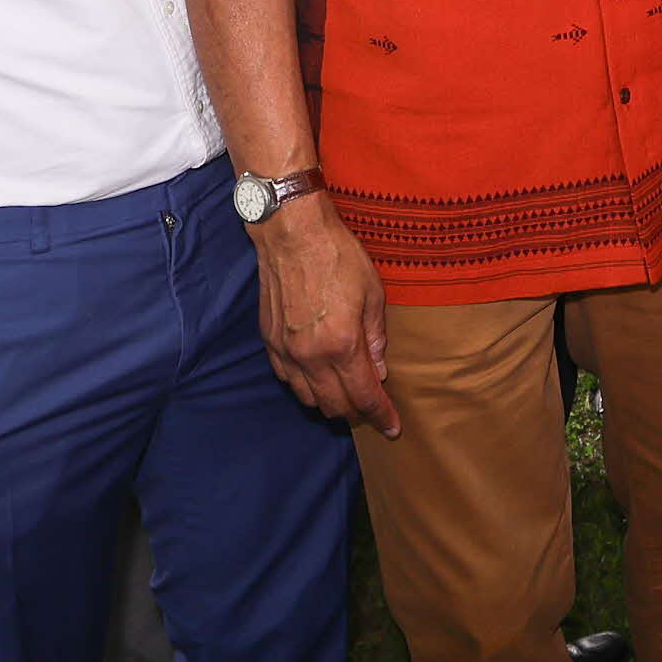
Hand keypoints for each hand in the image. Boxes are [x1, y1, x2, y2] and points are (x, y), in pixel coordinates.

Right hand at [253, 198, 396, 437]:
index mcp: (342, 345)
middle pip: (334, 405)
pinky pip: (287, 379)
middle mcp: (310, 356)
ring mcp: (285, 350)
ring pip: (307, 397)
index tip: (393, 428)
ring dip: (330, 402)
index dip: (381, 416)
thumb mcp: (374, 295)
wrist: (292, 233)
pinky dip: (305, 386)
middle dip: (357, 413)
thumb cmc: (338, 257)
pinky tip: (319, 377)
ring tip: (348, 394)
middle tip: (373, 409)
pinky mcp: (269, 340)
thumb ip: (376, 338)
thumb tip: (378, 371)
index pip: (364, 396)